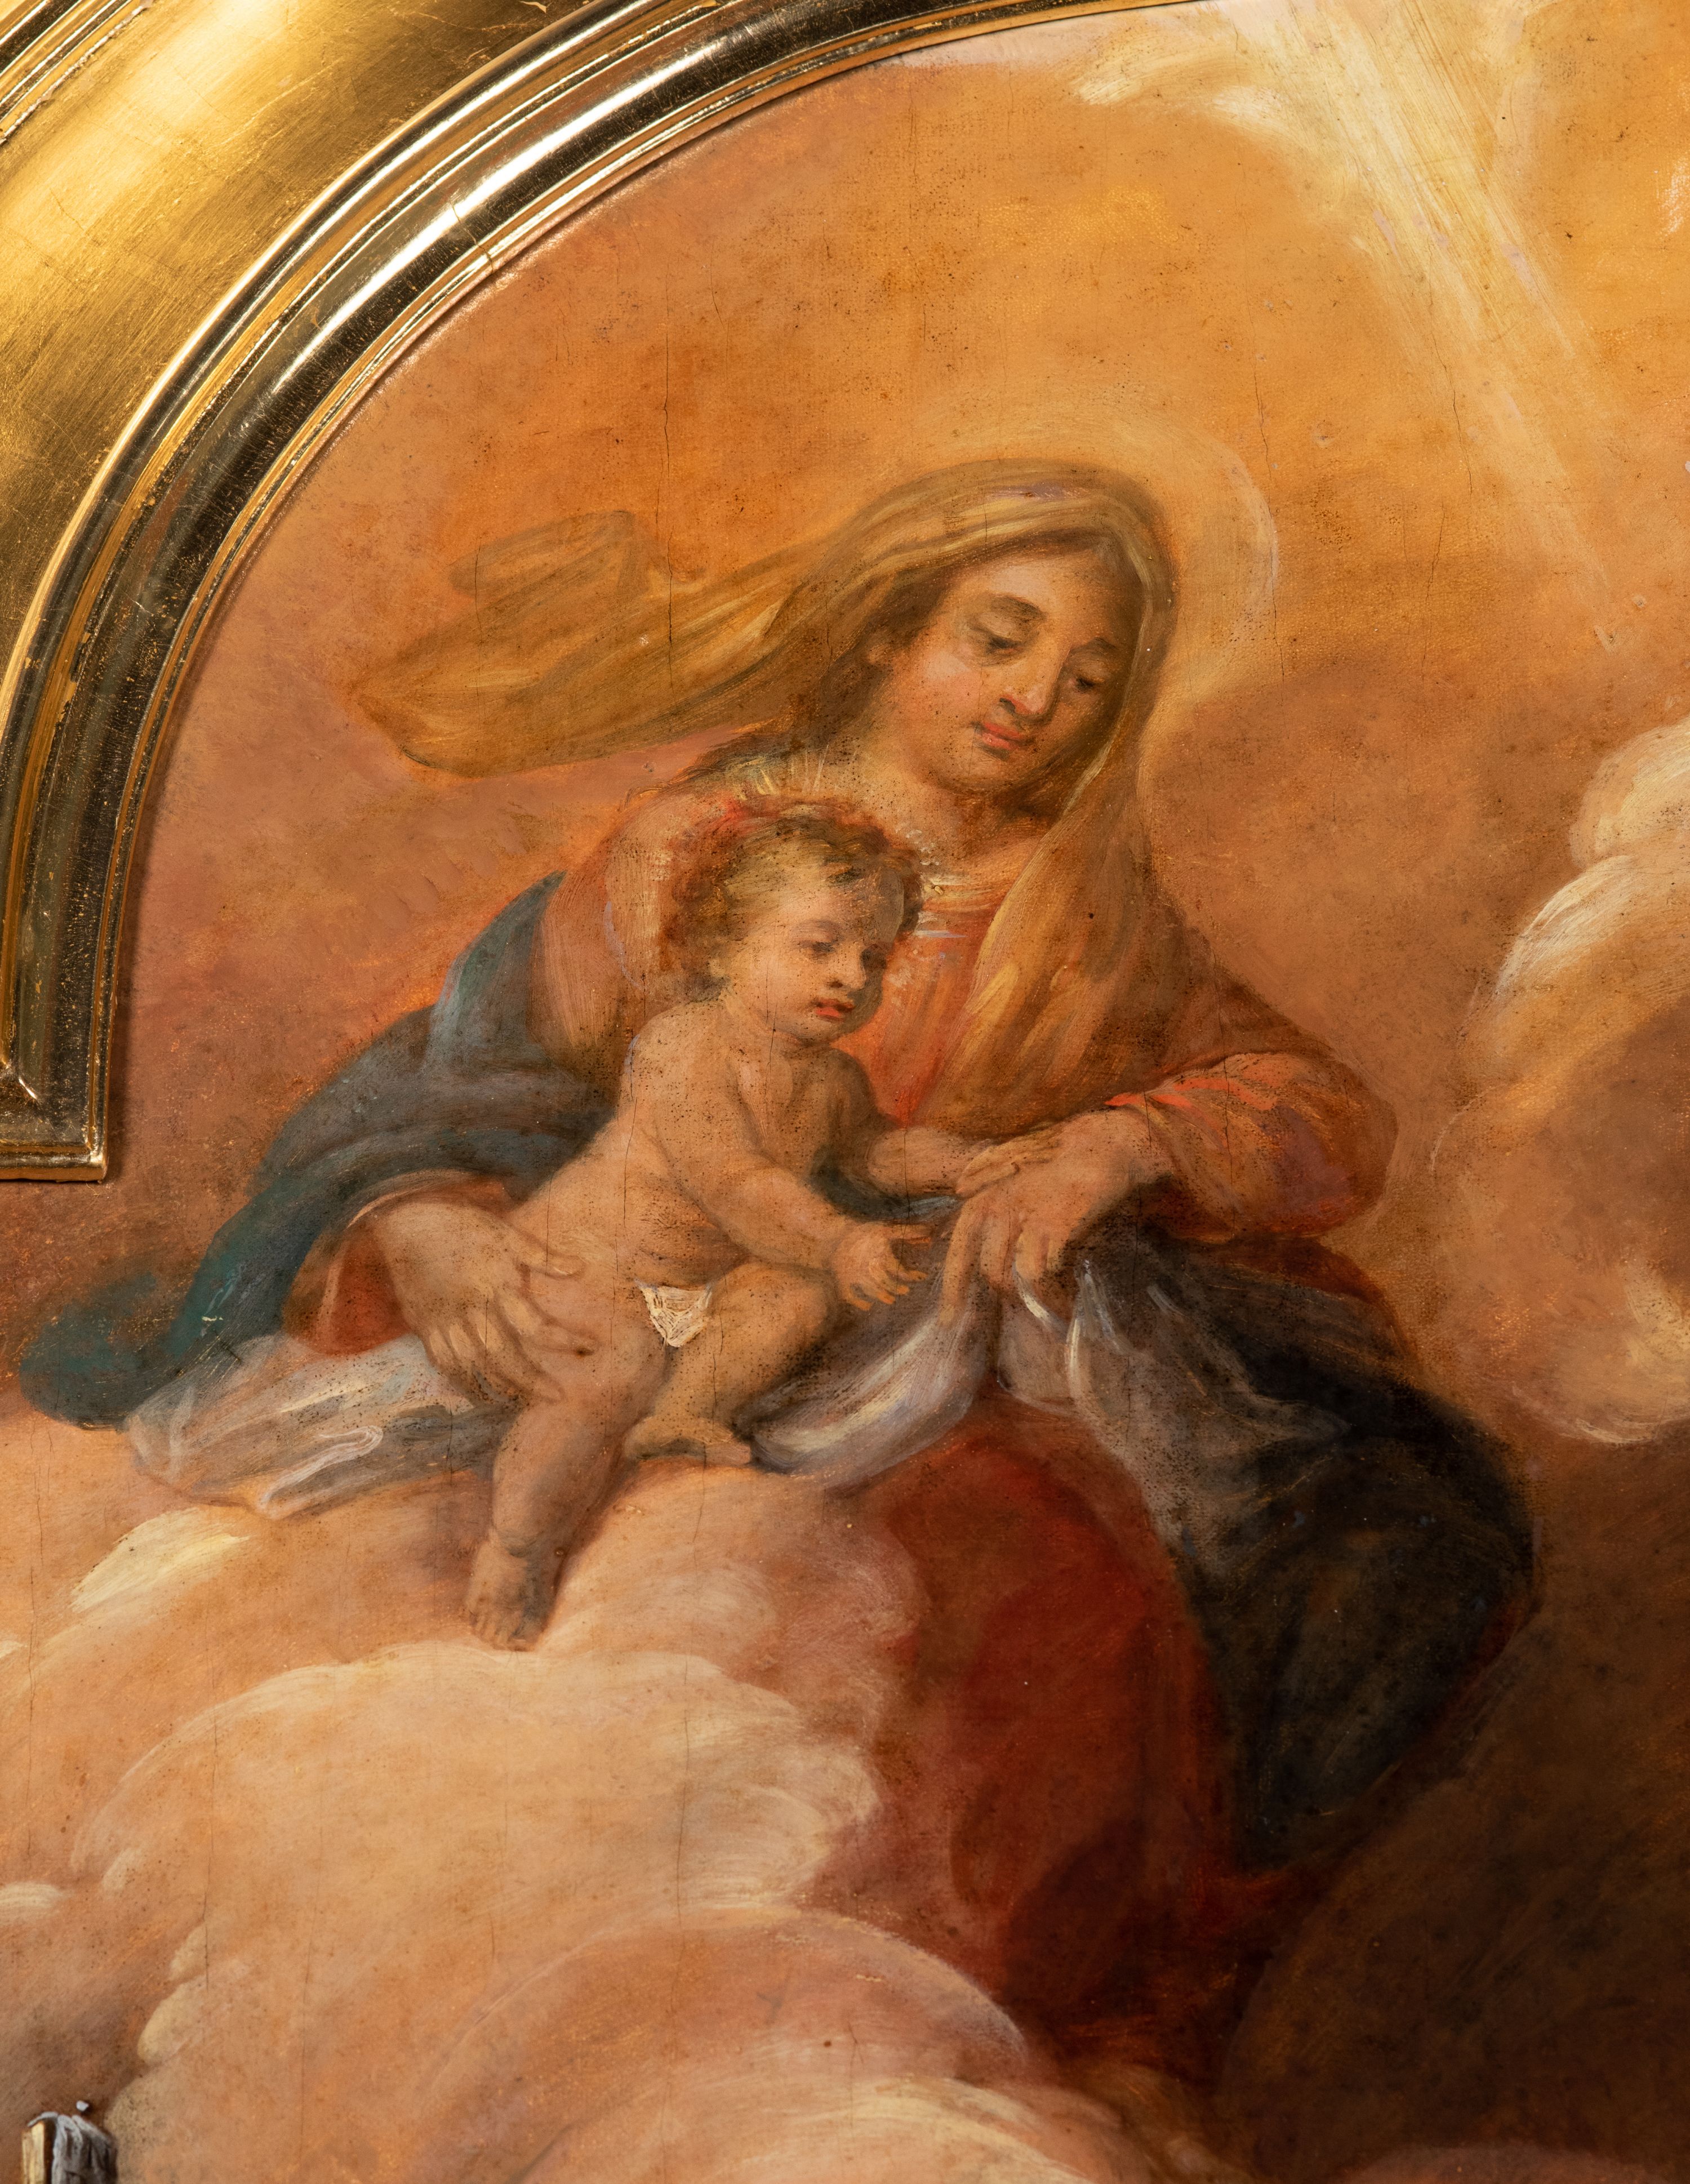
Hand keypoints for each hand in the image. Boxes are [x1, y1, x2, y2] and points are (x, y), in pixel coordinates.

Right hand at [367, 1197, 592, 1401]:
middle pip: (502, 1356)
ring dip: (499, 1388)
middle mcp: (470, 1308)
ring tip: (524, 1401)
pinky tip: (481, 1395)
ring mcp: (444, 1321)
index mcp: (494, 1284)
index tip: (591, 1348)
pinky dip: (463, 1383)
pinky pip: (444, 1364)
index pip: (534, 1325)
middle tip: (557, 1396)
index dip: (563, 1340)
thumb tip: (580, 1269)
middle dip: (530, 1381)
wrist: (405, 1221)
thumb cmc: (461, 1226)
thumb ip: (542, 1256)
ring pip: (472, 1366)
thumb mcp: (505, 1233)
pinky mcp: (424, 1327)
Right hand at [830, 1221, 929, 1310]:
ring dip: (882, 1295)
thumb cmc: (864, 1230)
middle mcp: (868, 1266)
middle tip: (905, 1291)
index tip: (921, 1277)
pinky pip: (849, 1294)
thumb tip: (930, 1231)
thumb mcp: (887, 1228)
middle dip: (896, 1287)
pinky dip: (858, 1302)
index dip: (912, 1275)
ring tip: (890, 1300)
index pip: (899, 1270)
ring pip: (870, 1289)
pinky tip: (867, 1307)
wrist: (836, 1229)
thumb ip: (909, 1232)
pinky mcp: (842, 1278)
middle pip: (886, 1282)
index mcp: (880, 1255)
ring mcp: (854, 1274)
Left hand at [940, 1111, 1170, 1318]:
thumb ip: (1003, 1215)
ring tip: (1055, 1310)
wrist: (1108, 1148)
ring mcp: (1028, 1215)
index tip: (948, 1319)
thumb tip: (986, 1246)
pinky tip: (1067, 1302)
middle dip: (1008, 1300)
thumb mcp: (1026, 1188)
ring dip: (1035, 1301)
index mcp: (988, 1197)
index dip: (952, 1284)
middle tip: (1029, 1315)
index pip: (960, 1246)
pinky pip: (1044, 1273)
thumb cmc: (1067, 1169)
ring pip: (1015, 1276)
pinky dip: (1055, 1295)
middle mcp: (1001, 1205)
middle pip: (990, 1270)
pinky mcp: (1056, 1224)